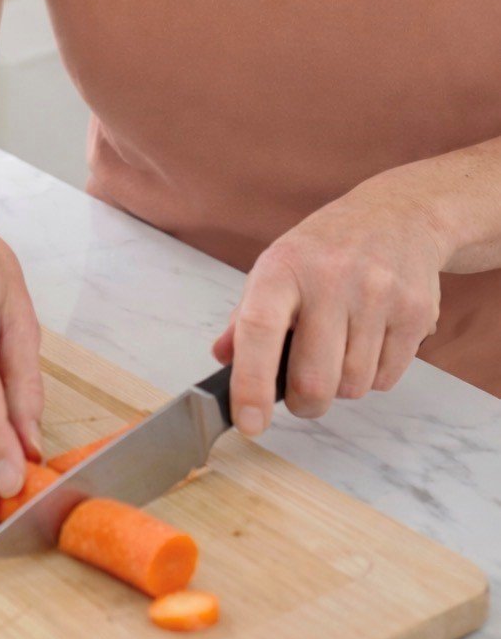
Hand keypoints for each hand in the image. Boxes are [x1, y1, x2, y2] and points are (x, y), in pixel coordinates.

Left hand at [210, 176, 445, 436]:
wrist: (398, 215)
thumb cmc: (326, 249)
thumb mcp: (277, 267)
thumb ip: (245, 318)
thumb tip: (223, 359)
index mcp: (283, 267)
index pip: (258, 329)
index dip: (251, 384)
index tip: (248, 423)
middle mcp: (329, 277)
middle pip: (313, 380)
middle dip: (305, 404)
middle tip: (302, 394)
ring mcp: (377, 294)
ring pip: (352, 387)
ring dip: (341, 386)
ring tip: (340, 348)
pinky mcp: (415, 312)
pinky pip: (386, 380)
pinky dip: (373, 376)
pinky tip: (370, 339)